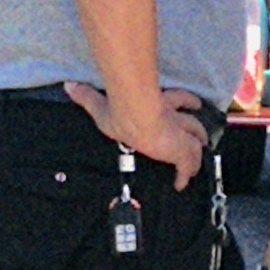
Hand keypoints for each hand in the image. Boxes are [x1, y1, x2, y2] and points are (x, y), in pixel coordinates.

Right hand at [64, 81, 206, 189]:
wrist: (138, 116)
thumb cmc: (121, 110)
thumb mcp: (100, 105)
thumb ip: (87, 96)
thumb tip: (69, 85)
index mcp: (159, 104)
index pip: (178, 100)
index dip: (187, 102)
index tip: (194, 104)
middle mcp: (172, 118)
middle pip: (191, 121)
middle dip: (195, 127)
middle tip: (200, 134)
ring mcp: (178, 134)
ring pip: (195, 141)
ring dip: (197, 148)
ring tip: (197, 157)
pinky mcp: (180, 151)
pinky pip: (188, 165)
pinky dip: (186, 175)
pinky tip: (182, 184)